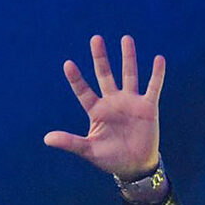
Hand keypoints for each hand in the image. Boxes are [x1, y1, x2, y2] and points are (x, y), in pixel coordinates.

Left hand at [44, 35, 164, 181]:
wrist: (135, 166)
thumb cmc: (110, 158)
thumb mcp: (88, 150)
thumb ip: (69, 142)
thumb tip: (46, 139)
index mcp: (97, 112)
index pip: (83, 92)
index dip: (76, 79)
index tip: (67, 64)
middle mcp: (113, 102)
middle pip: (105, 75)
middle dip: (100, 58)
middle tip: (95, 39)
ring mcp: (131, 102)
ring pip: (129, 75)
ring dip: (128, 57)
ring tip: (125, 38)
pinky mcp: (148, 107)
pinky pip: (153, 87)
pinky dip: (157, 74)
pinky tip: (159, 59)